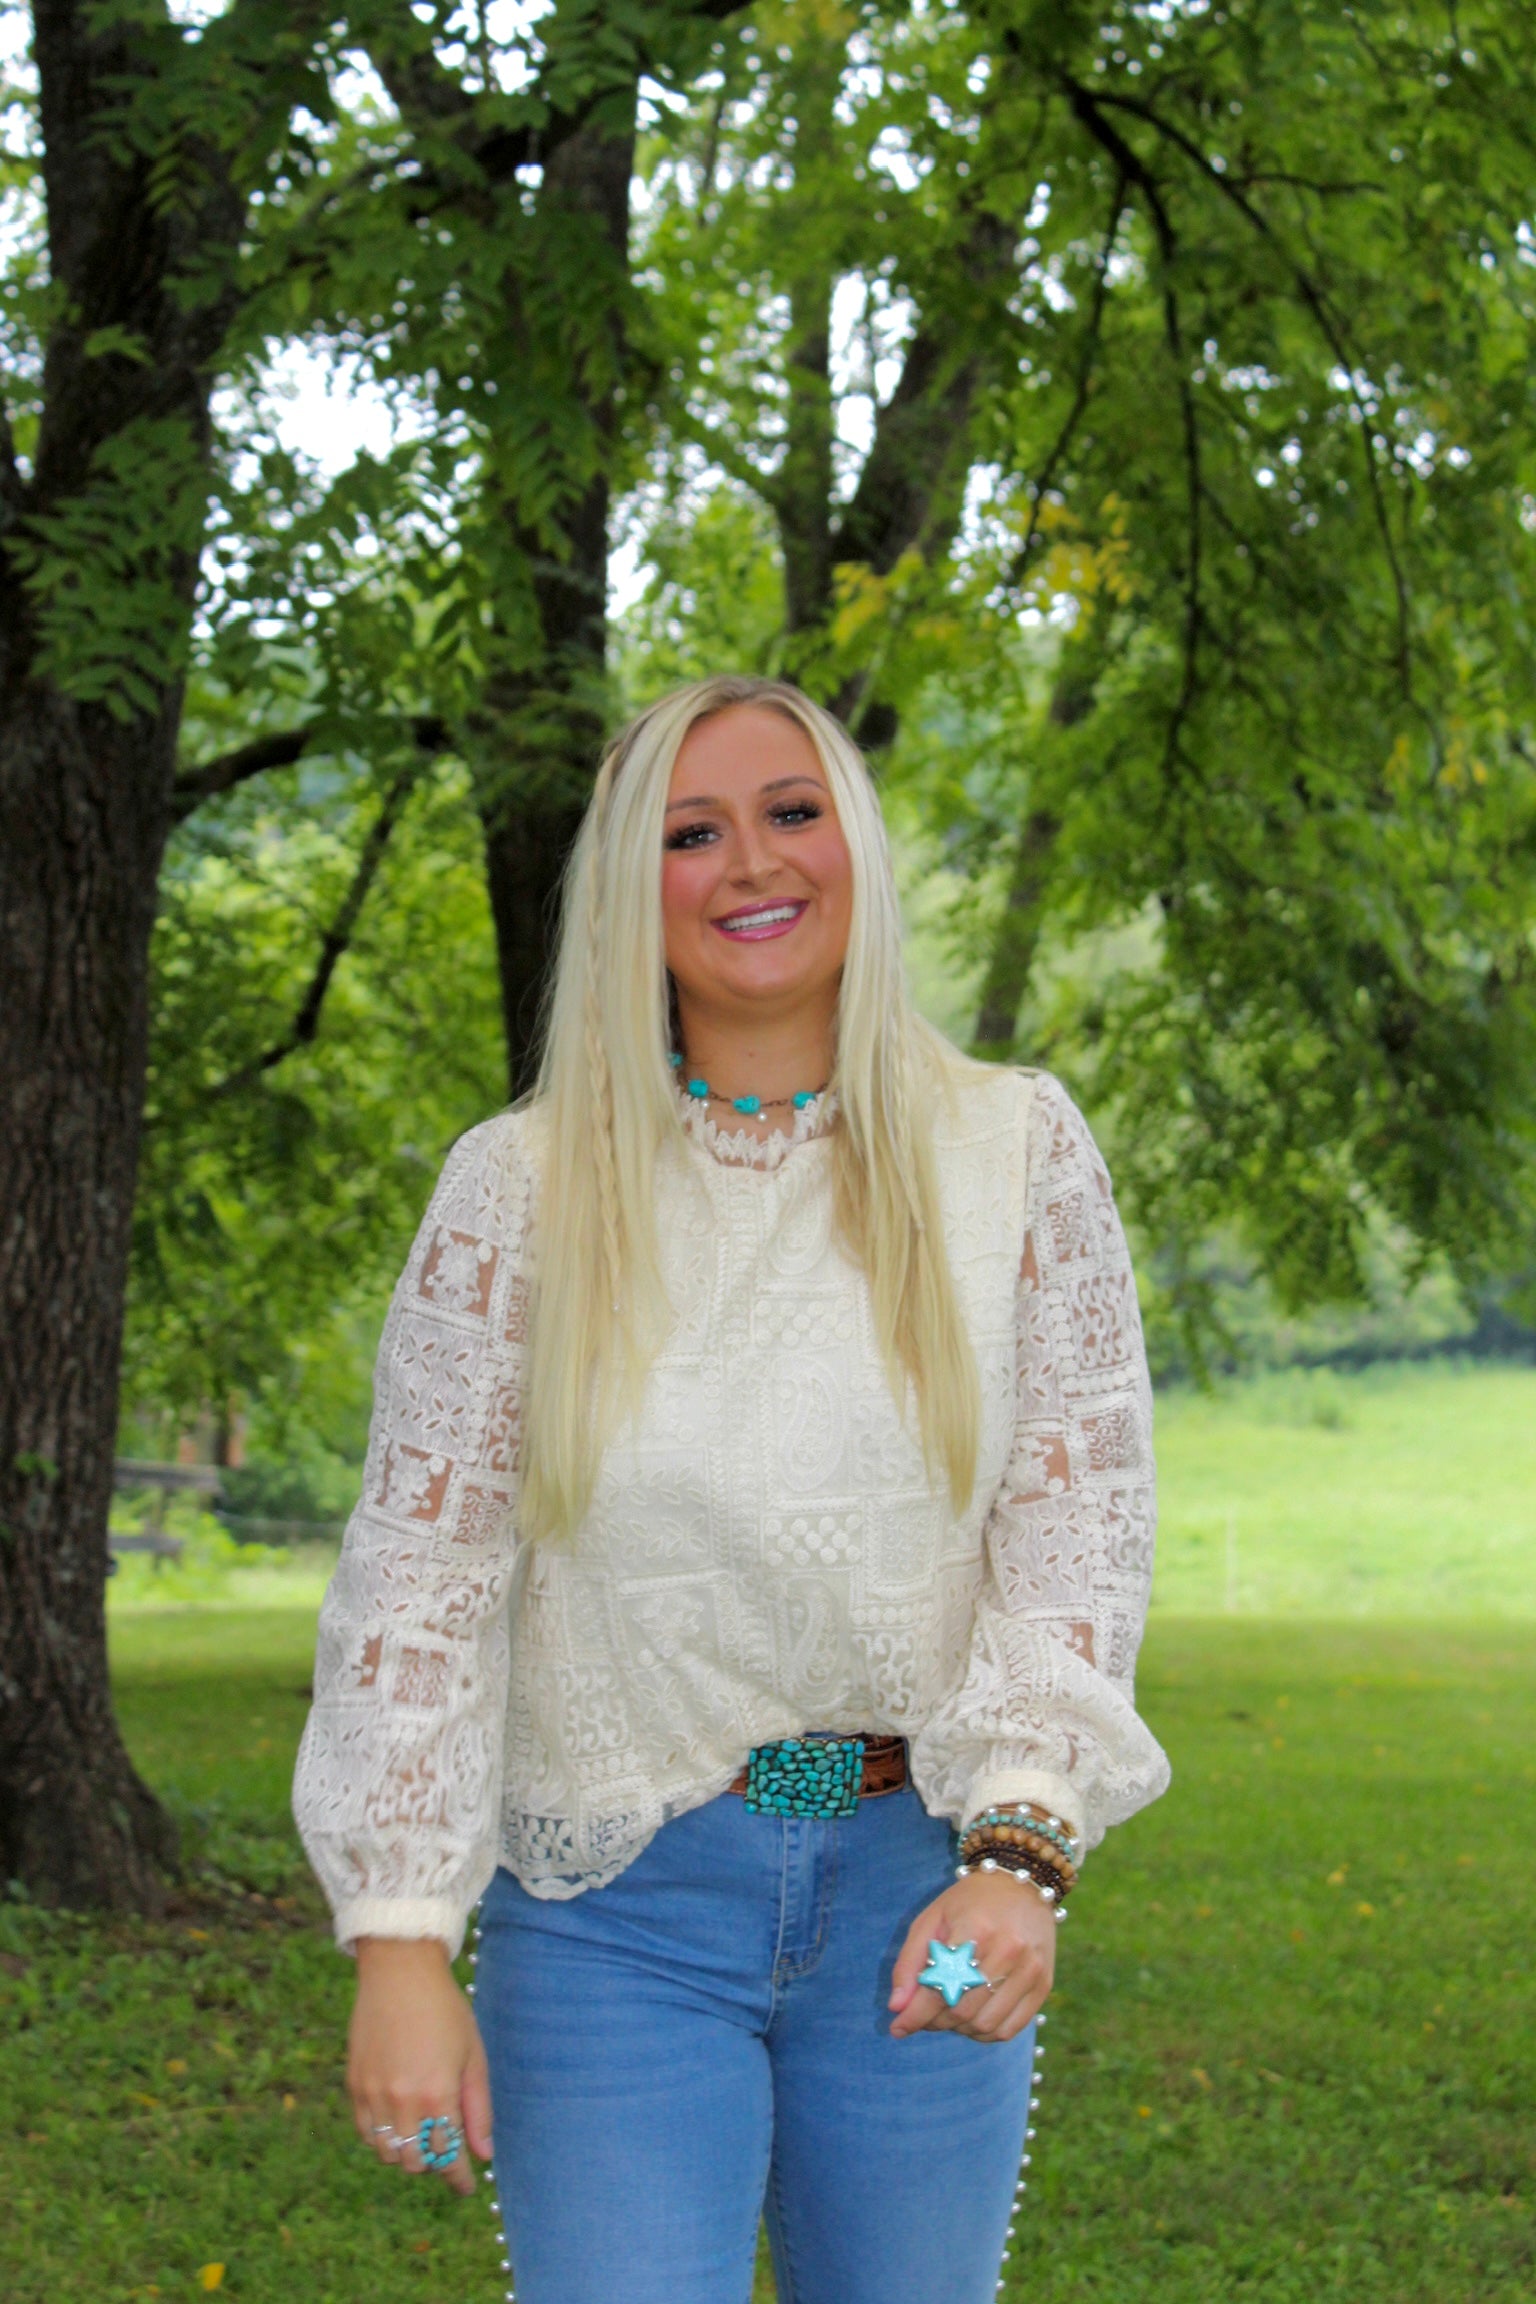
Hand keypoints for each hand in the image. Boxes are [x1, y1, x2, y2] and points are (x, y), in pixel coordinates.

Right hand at [349, 1937, 492, 2194]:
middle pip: (415, 2163)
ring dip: (407, 2153)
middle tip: (446, 2151)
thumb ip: (478, 2109)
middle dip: (434, 2164)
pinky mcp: (354, 2086)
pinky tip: (399, 2121)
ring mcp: (373, 2094)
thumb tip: (484, 2154)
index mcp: (437, 2093)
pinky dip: (383, 2138)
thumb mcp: (473, 2056)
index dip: (458, 2179)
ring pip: (388, 2154)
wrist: (400, 1972)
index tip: (466, 2187)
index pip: (447, 2156)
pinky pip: (366, 2133)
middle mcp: (402, 2100)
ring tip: (423, 2132)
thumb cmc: (445, 2010)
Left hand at [889, 1871, 1054, 2043]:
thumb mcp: (932, 1919)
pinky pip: (1008, 2029)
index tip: (897, 2027)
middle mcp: (1008, 1951)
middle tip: (924, 2014)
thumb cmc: (969, 1902)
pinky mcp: (1043, 1985)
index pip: (940, 1988)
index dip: (915, 2014)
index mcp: (975, 1930)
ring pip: (984, 2025)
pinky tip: (972, 2018)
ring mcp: (1030, 1970)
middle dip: (935, 2021)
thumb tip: (896, 2007)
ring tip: (948, 2012)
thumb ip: (910, 1963)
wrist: (1021, 1885)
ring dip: (958, 2029)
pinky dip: (984, 2033)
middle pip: (961, 2010)